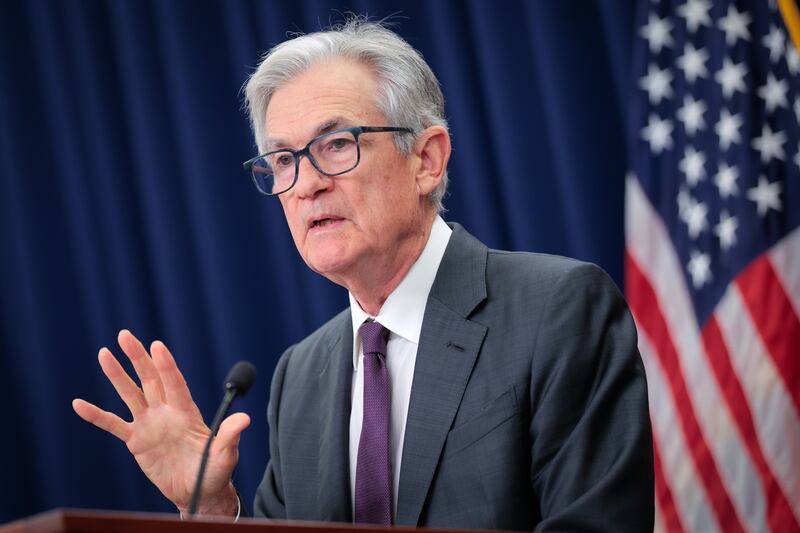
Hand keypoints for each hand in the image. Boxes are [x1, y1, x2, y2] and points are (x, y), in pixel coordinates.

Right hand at [72, 330, 248, 515]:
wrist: (198, 490)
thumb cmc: (216, 470)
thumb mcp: (225, 455)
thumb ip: (230, 436)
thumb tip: (245, 419)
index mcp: (187, 412)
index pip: (175, 383)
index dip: (167, 366)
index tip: (158, 346)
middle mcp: (166, 412)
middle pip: (150, 379)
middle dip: (138, 357)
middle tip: (125, 334)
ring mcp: (149, 424)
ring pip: (130, 394)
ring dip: (116, 375)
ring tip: (104, 353)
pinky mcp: (136, 441)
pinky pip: (113, 425)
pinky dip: (96, 415)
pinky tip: (78, 404)